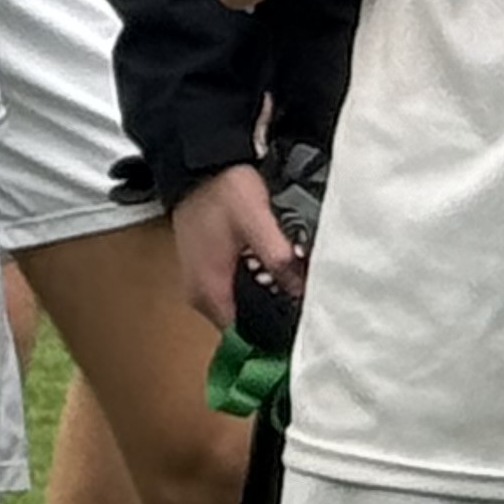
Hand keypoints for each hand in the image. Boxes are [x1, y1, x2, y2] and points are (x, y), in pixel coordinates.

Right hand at [171, 164, 299, 332]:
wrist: (198, 166)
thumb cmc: (223, 192)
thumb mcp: (257, 223)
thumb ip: (278, 259)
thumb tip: (300, 290)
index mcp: (210, 292)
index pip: (243, 337)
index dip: (273, 334)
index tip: (300, 328)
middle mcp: (200, 296)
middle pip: (243, 324)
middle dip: (274, 315)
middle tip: (306, 302)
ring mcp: (201, 283)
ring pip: (239, 307)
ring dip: (265, 300)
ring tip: (295, 285)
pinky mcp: (207, 270)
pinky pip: (233, 292)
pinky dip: (254, 287)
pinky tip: (274, 271)